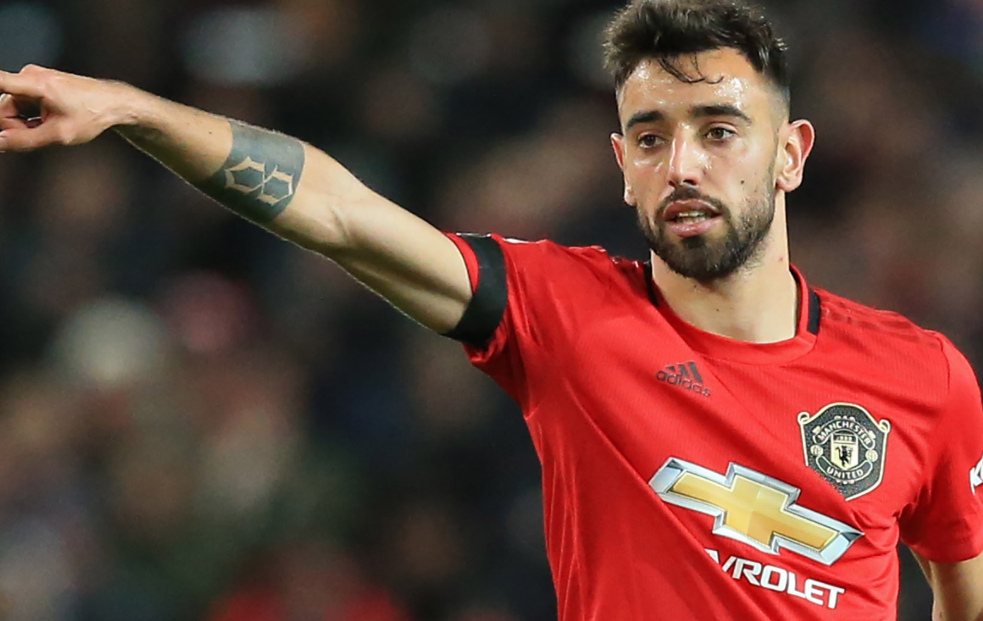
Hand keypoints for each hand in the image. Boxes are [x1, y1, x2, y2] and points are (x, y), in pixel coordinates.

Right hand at [0, 65, 125, 151]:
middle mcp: (29, 76)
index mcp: (34, 84)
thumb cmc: (91, 116)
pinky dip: (30, 119)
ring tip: (49, 130)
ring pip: (12, 110)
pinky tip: (48, 124)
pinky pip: (20, 107)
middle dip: (16, 128)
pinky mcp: (34, 85)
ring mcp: (31, 80)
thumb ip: (26, 141)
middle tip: (39, 137)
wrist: (113, 103)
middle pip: (4, 109)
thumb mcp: (60, 135)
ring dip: (25, 126)